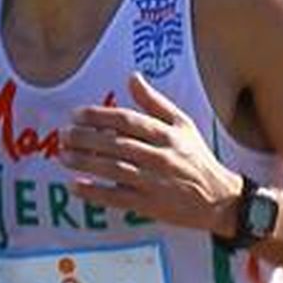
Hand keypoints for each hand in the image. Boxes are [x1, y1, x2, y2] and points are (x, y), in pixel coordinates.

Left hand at [63, 73, 239, 236]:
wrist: (218, 199)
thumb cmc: (196, 158)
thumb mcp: (182, 124)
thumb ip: (155, 102)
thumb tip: (132, 76)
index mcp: (166, 134)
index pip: (127, 121)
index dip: (99, 116)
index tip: (76, 114)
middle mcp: (160, 156)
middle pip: (116, 144)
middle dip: (86, 138)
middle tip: (63, 134)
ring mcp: (154, 182)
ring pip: (113, 170)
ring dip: (85, 162)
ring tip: (63, 156)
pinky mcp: (150, 205)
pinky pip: (117, 198)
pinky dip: (95, 193)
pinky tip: (75, 186)